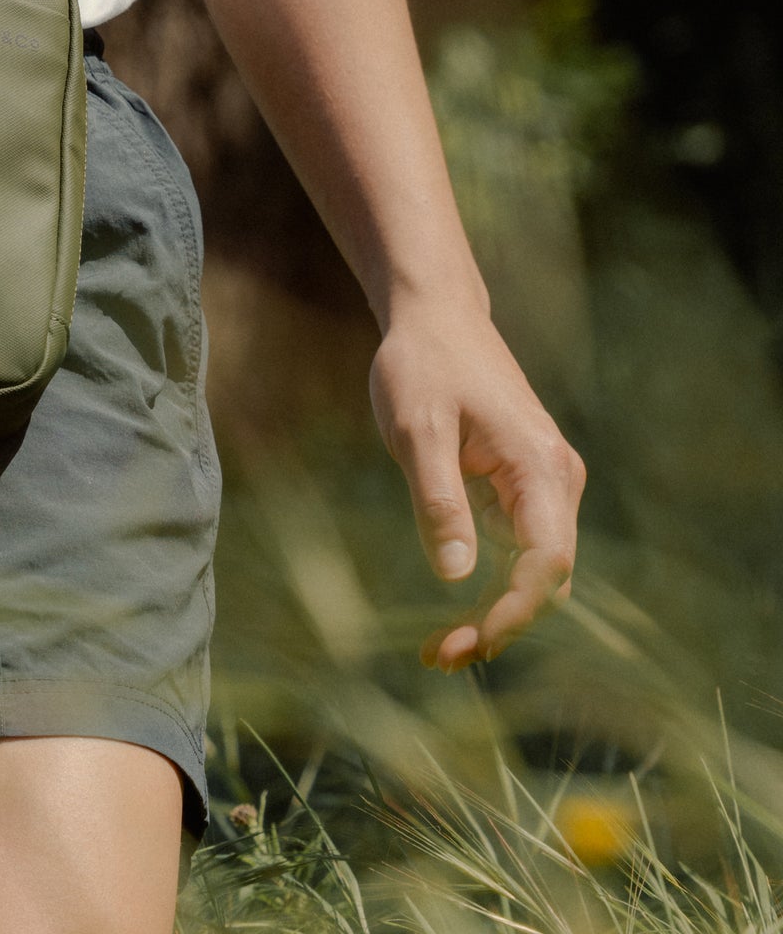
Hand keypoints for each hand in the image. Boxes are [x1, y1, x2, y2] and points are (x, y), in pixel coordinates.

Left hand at [368, 301, 584, 672]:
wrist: (436, 317)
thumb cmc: (423, 365)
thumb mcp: (417, 428)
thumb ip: (438, 499)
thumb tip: (457, 577)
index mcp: (540, 464)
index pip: (547, 561)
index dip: (515, 610)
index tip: (471, 640)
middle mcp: (556, 478)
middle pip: (547, 576)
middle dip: (502, 623)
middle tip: (441, 657)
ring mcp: (544, 484)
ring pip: (534, 570)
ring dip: (497, 612)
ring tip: (440, 648)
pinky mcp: (524, 487)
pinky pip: (518, 549)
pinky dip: (491, 584)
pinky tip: (452, 611)